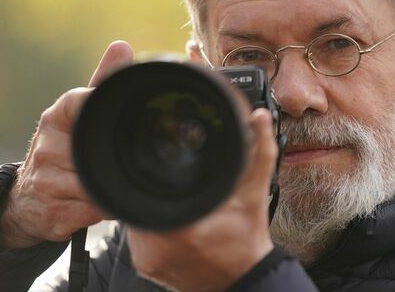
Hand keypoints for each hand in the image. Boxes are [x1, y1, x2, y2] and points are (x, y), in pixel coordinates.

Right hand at [0, 41, 133, 248]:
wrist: (26, 201)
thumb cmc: (61, 149)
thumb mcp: (77, 114)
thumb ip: (102, 81)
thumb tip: (122, 46)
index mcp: (58, 117)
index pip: (79, 102)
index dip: (98, 106)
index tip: (114, 117)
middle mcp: (47, 145)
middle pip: (93, 147)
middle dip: (112, 155)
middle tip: (130, 158)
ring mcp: (48, 179)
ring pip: (97, 181)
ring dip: (113, 184)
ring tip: (116, 181)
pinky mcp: (54, 210)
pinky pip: (95, 208)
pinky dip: (108, 206)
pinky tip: (108, 201)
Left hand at [127, 108, 277, 291]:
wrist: (244, 279)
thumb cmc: (248, 238)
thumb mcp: (255, 192)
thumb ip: (259, 152)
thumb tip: (259, 119)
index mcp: (183, 227)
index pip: (148, 189)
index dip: (155, 177)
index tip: (167, 171)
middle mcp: (159, 247)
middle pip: (139, 201)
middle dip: (153, 190)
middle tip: (173, 186)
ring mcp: (150, 260)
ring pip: (135, 220)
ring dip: (150, 207)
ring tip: (174, 204)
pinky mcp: (147, 267)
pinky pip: (138, 238)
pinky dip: (150, 227)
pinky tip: (171, 222)